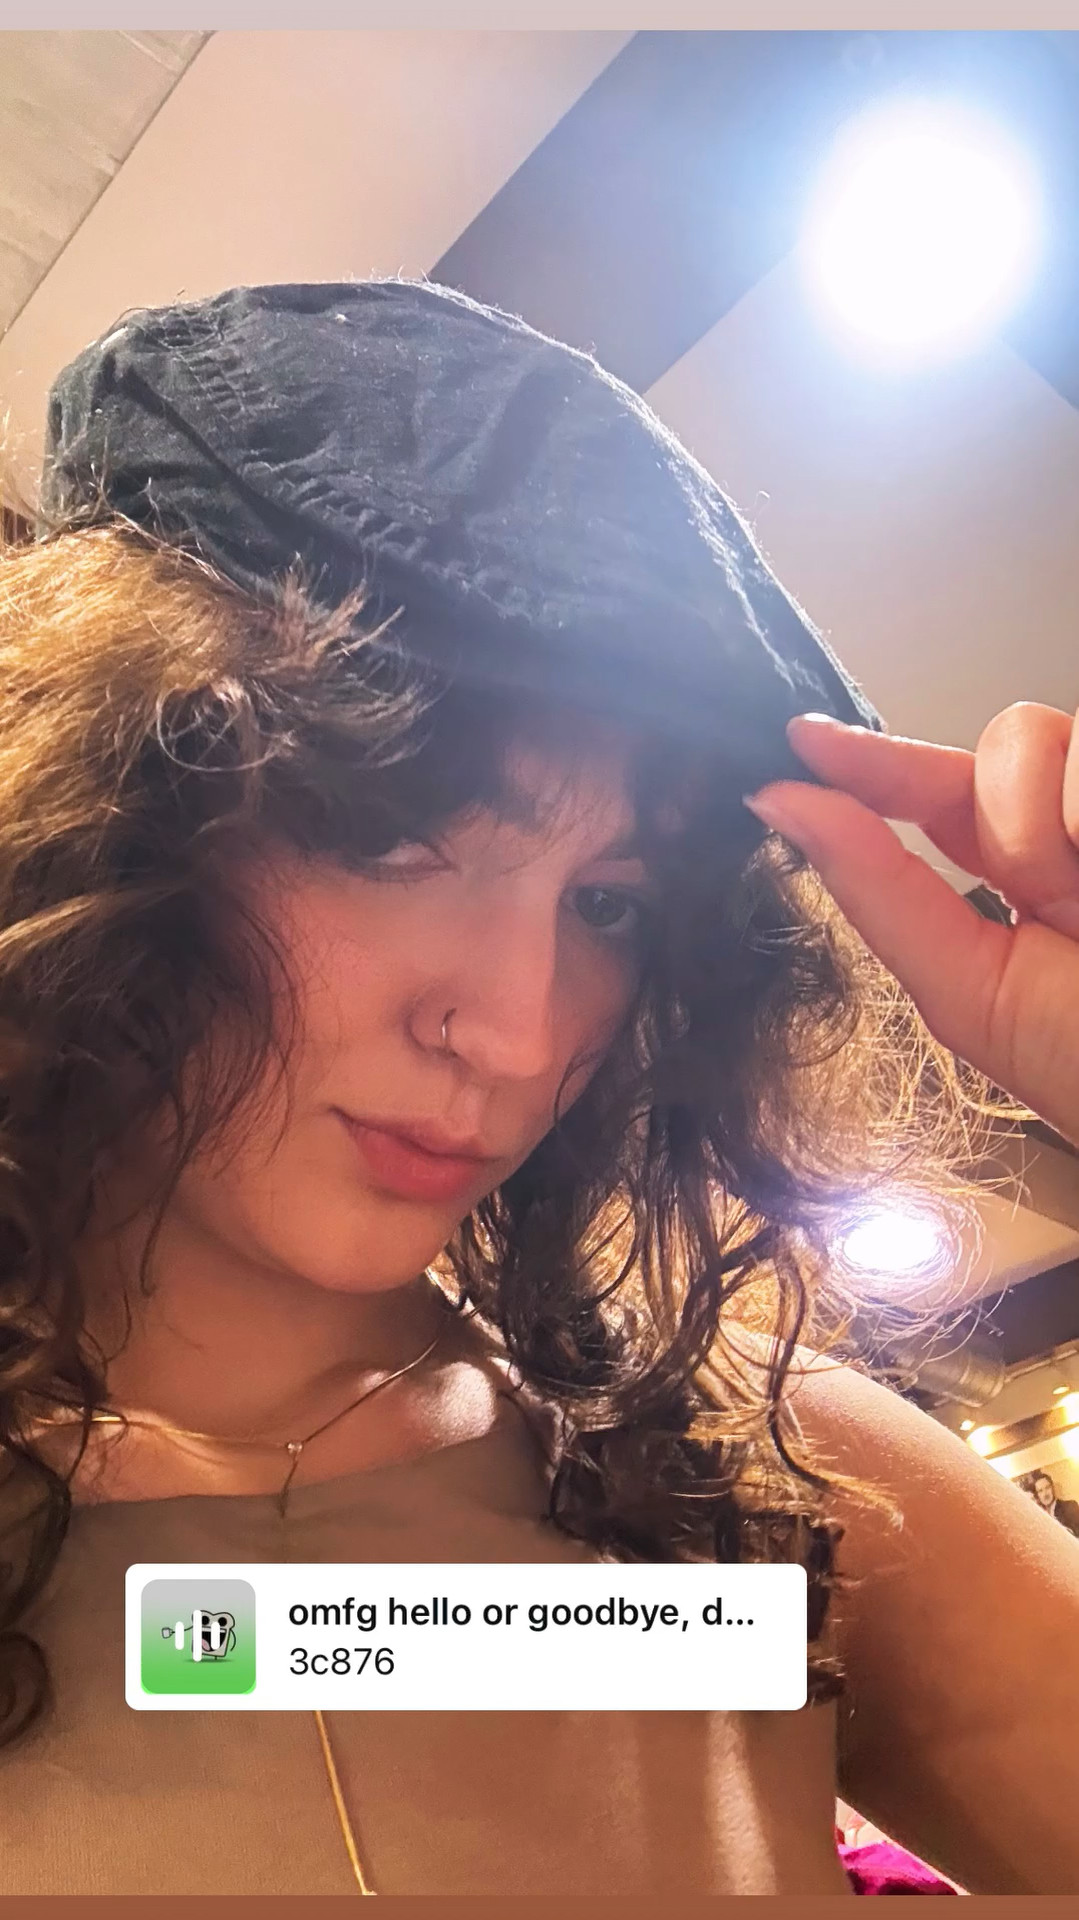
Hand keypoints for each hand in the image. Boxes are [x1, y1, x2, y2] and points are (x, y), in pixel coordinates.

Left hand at [743, 703, 1078, 1150]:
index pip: (940, 792)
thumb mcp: (970, 993)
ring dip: (1048, 823)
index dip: (875, 760)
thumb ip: (876, 890)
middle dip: (1003, 812)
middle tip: (1046, 895)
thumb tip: (777, 803)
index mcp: (1026, 886)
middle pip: (1009, 745)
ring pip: (1052, 737)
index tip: (798, 737)